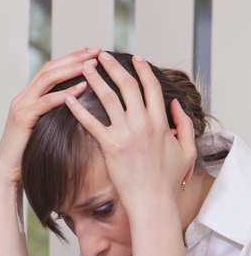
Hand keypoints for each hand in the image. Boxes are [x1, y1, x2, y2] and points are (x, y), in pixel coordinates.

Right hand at [0, 47, 99, 190]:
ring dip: (71, 69)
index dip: (70, 59)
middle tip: (96, 50)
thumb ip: (54, 115)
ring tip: (92, 64)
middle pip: (49, 69)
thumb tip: (78, 108)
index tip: (91, 53)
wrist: (7, 173)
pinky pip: (45, 102)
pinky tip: (82, 88)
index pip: (49, 70)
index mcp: (27, 98)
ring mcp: (20, 107)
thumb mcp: (43, 129)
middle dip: (73, 58)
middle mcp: (22, 98)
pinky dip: (64, 94)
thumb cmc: (28, 156)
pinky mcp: (22, 119)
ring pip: (46, 79)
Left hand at [64, 52, 195, 213]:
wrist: (152, 200)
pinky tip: (68, 99)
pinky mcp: (110, 146)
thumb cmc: (168, 178)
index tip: (134, 58)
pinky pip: (91, 124)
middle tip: (101, 55)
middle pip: (127, 86)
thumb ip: (183, 124)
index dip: (142, 70)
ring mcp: (125, 134)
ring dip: (94, 80)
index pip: (151, 87)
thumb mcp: (187, 149)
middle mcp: (143, 123)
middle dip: (113, 67)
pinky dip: (78, 110)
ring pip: (108, 99)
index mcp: (161, 121)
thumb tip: (175, 104)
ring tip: (83, 67)